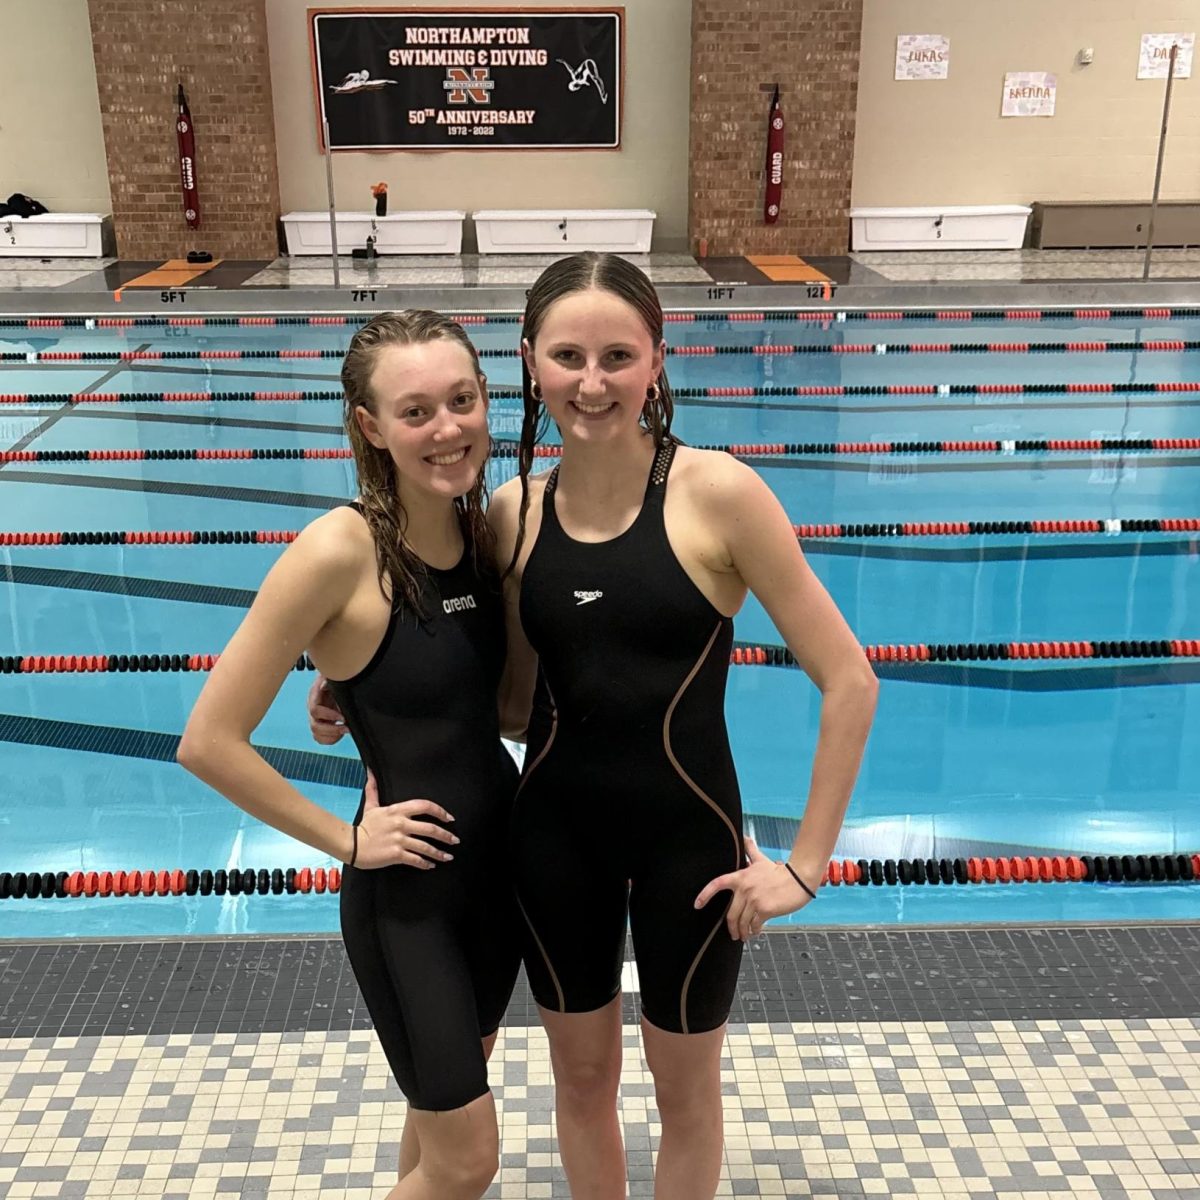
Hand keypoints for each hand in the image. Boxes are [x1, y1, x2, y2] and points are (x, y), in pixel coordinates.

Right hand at [308, 674, 345, 744]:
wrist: (332, 685)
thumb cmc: (332, 680)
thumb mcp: (331, 677)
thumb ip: (328, 680)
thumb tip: (324, 685)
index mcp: (314, 698)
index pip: (315, 710)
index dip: (328, 716)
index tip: (342, 717)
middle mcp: (313, 710)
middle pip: (315, 726)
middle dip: (332, 729)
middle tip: (346, 728)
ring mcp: (316, 719)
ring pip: (316, 734)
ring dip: (331, 736)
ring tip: (344, 732)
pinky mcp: (321, 726)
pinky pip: (321, 739)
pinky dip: (330, 740)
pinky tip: (340, 734)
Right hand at [354, 770, 459, 869]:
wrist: (352, 845)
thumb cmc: (364, 826)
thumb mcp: (371, 806)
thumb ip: (374, 789)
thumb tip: (370, 772)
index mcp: (398, 810)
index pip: (424, 806)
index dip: (440, 811)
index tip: (450, 818)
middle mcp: (401, 824)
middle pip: (430, 828)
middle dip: (445, 835)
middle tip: (455, 840)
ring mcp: (399, 840)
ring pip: (425, 846)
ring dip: (439, 853)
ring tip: (448, 857)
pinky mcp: (395, 854)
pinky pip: (415, 859)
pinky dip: (425, 863)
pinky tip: (431, 865)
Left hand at [693, 837, 817, 939]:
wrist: (798, 879)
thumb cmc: (779, 871)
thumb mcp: (761, 860)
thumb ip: (750, 850)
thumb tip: (744, 837)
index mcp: (740, 877)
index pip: (717, 884)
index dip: (705, 895)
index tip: (697, 904)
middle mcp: (744, 888)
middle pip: (730, 914)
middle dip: (731, 928)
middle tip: (733, 934)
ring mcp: (754, 899)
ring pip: (742, 922)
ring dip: (742, 932)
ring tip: (745, 936)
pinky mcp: (765, 909)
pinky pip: (754, 925)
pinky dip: (754, 931)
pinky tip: (756, 932)